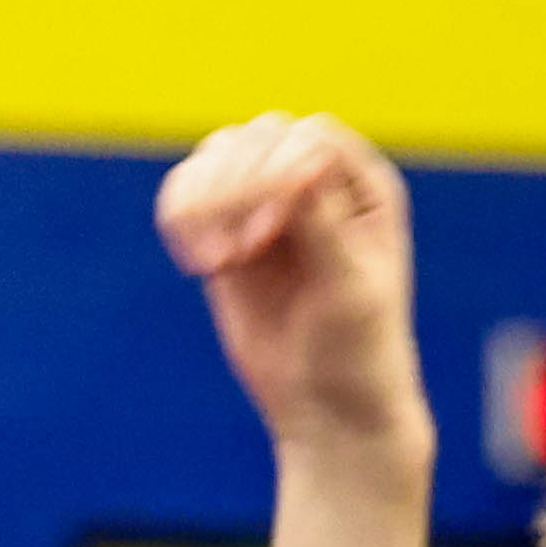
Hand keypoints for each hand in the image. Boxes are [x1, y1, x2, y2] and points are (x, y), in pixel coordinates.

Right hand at [155, 113, 430, 468]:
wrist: (327, 409)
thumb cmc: (357, 350)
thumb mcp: (349, 286)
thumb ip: (322, 221)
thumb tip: (297, 159)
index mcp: (364, 188)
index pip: (308, 137)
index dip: (278, 169)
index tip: (269, 234)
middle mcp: (317, 184)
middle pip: (258, 137)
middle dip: (236, 188)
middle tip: (239, 255)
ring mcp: (268, 205)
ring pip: (218, 157)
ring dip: (203, 201)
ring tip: (214, 262)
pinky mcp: (227, 234)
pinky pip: (189, 196)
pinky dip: (181, 219)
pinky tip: (199, 266)